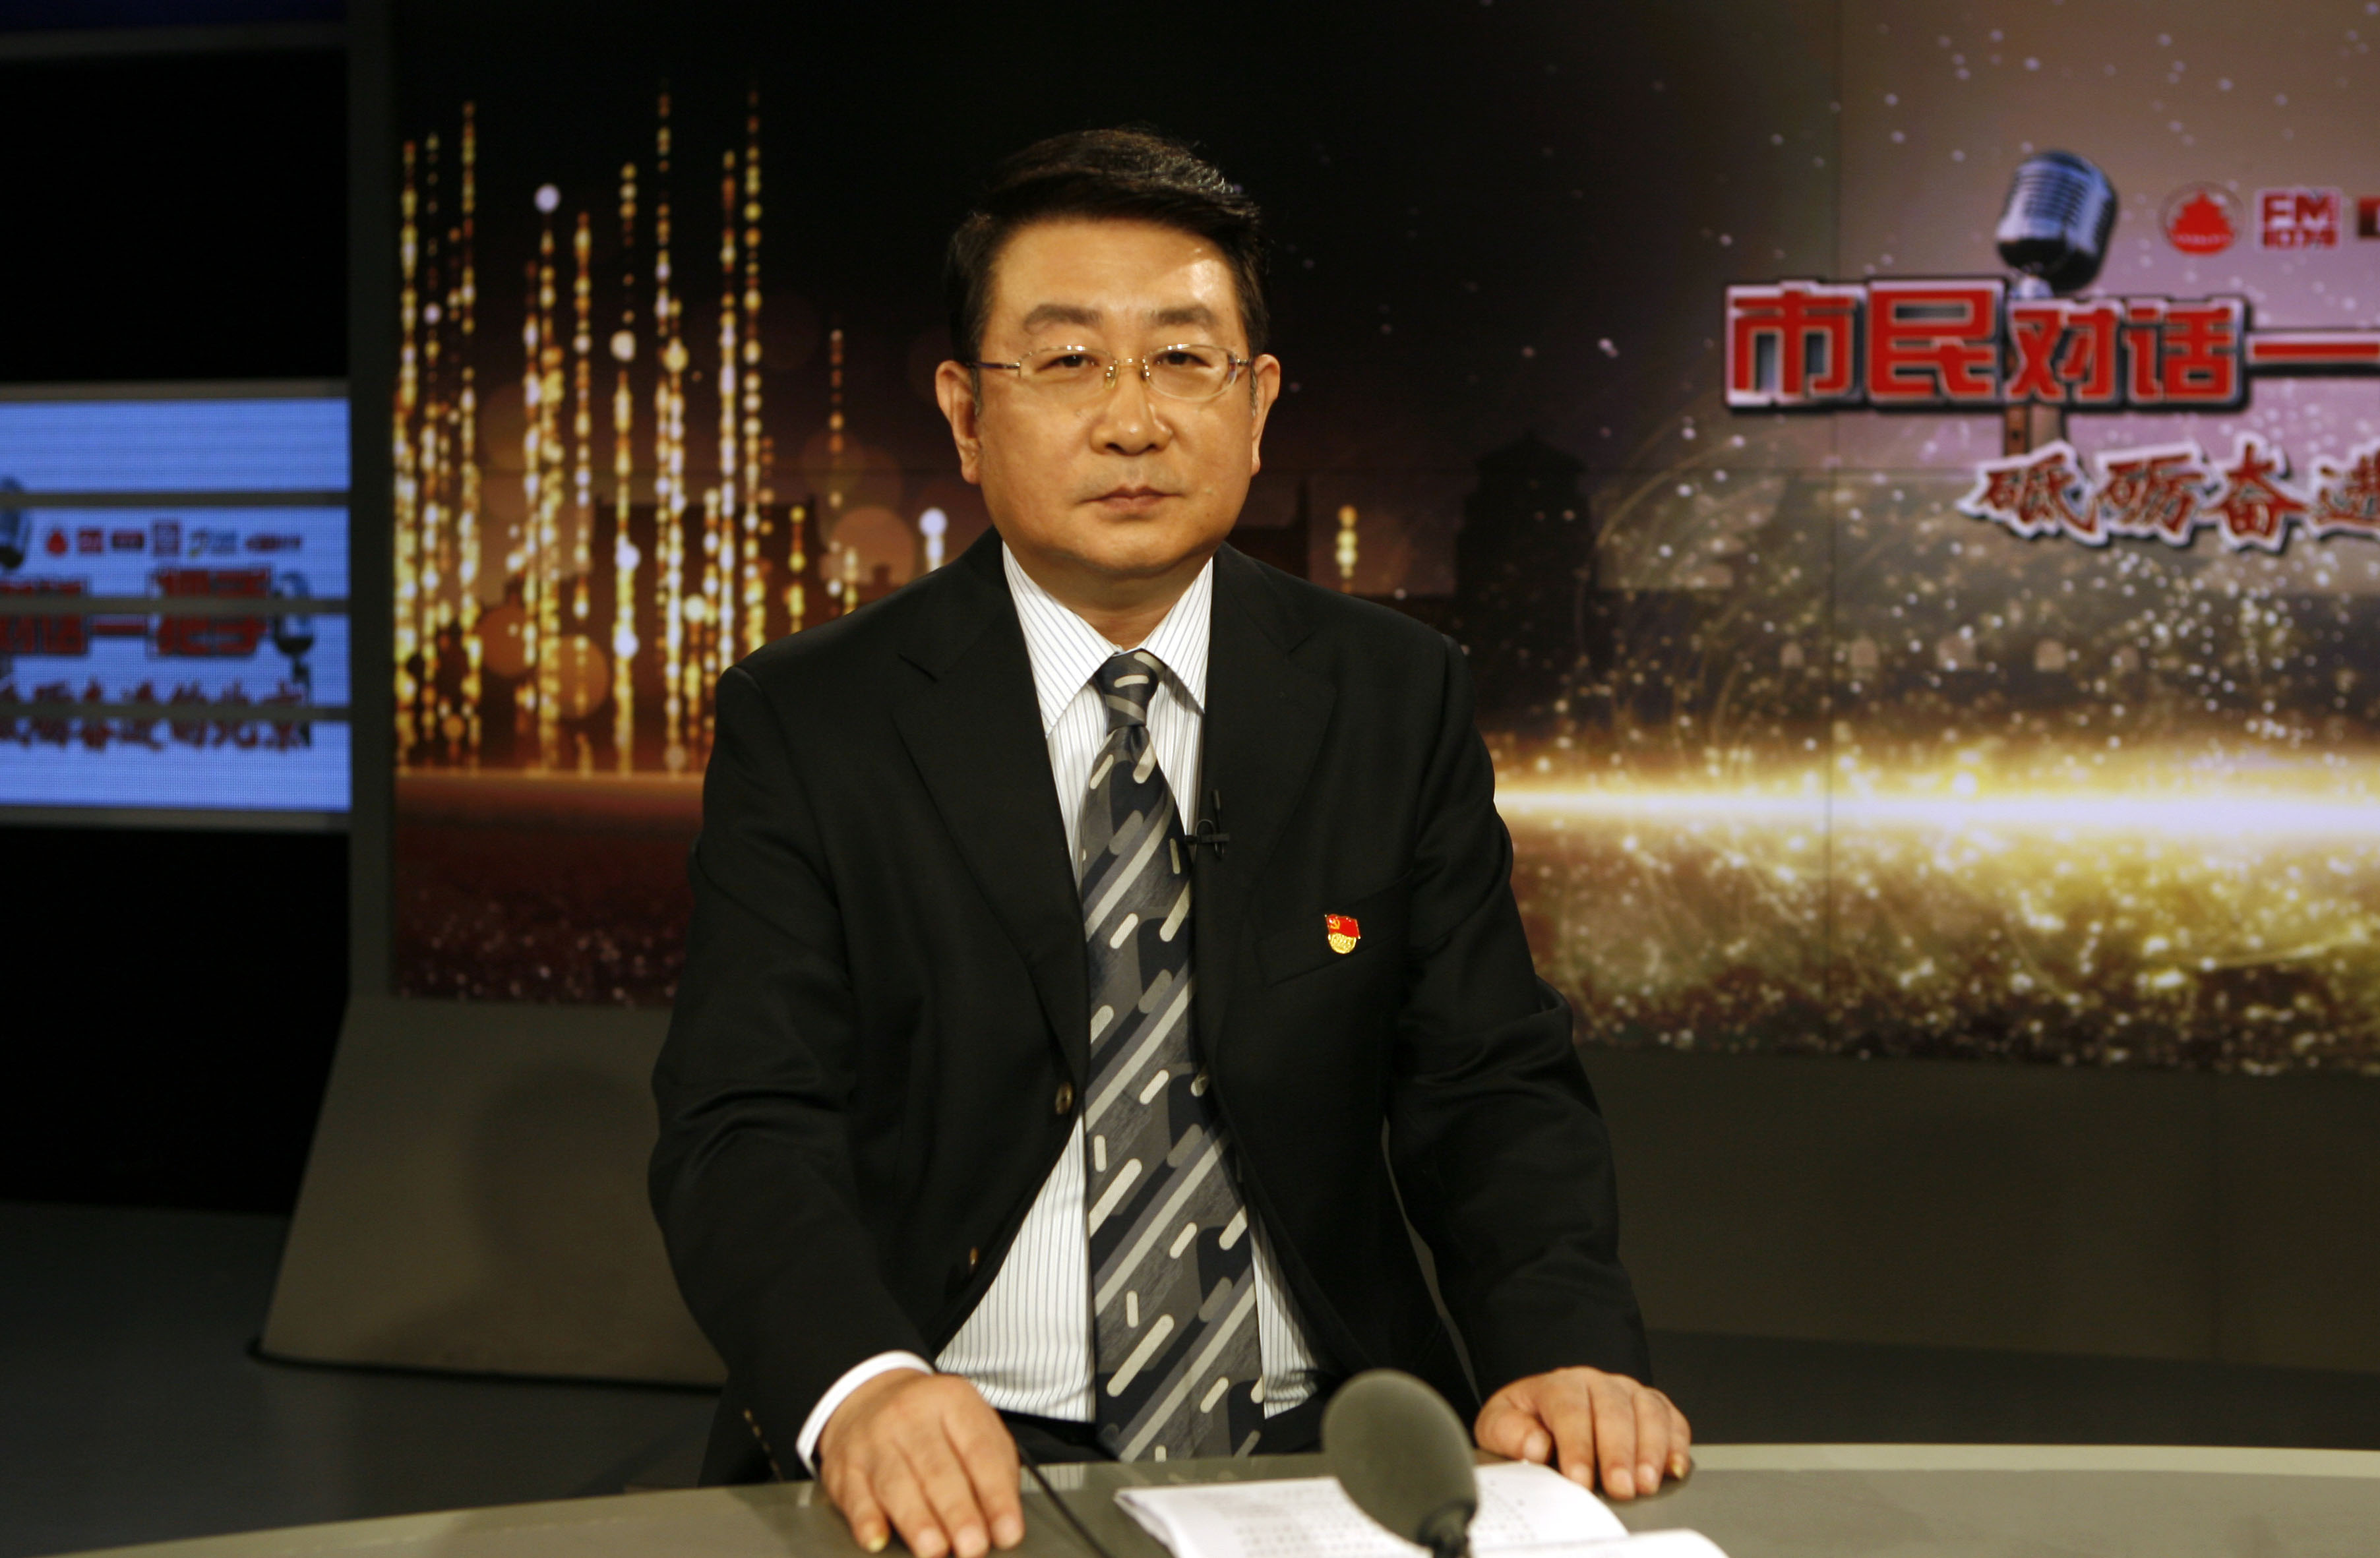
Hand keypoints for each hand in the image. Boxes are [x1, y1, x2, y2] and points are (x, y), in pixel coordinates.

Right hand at [816, 1368, 1024, 1556]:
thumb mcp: (971, 1425)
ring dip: (917, 1521)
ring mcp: (875, 1440)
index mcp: (953, 1402)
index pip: (980, 1451)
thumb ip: (994, 1468)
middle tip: (973, 1546)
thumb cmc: (932, 1422)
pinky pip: (855, 1495)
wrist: (869, 1395)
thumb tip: (1004, 1524)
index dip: (996, 1495)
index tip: (1008, 1531)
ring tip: (934, 1550)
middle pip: (937, 1470)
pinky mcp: (845, 1467)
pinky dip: (866, 1520)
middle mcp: (911, 1417)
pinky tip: (877, 1537)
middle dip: (958, 1513)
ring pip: (896, 1483)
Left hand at [1473, 1367, 1691, 1500]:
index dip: (1577, 1446)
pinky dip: (1677, 1443)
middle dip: (1618, 1453)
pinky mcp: (1651, 1407)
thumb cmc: (1525, 1422)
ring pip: (1647, 1411)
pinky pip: (1672, 1419)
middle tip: (1620, 1487)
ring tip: (1646, 1483)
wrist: (1543, 1411)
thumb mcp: (1499, 1426)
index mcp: (1558, 1384)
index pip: (1570, 1409)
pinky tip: (1674, 1468)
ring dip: (1650, 1450)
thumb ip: (1509, 1433)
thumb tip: (1535, 1445)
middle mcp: (1596, 1383)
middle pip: (1613, 1410)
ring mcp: (1627, 1392)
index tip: (1580, 1479)